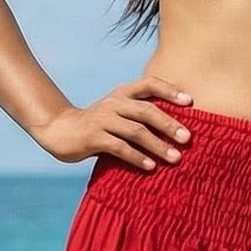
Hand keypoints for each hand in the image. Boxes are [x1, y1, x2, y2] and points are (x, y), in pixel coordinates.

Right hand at [33, 74, 193, 169]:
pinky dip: (138, 158)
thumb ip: (140, 114)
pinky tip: (151, 167)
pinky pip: (120, 148)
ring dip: (158, 145)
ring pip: (136, 132)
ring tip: (175, 157)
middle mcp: (113, 102)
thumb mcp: (118, 112)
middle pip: (146, 111)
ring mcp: (102, 120)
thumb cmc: (99, 125)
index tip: (190, 102)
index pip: (149, 83)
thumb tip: (178, 128)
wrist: (60, 130)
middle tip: (188, 138)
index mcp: (122, 92)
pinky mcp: (93, 138)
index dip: (170, 90)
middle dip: (169, 124)